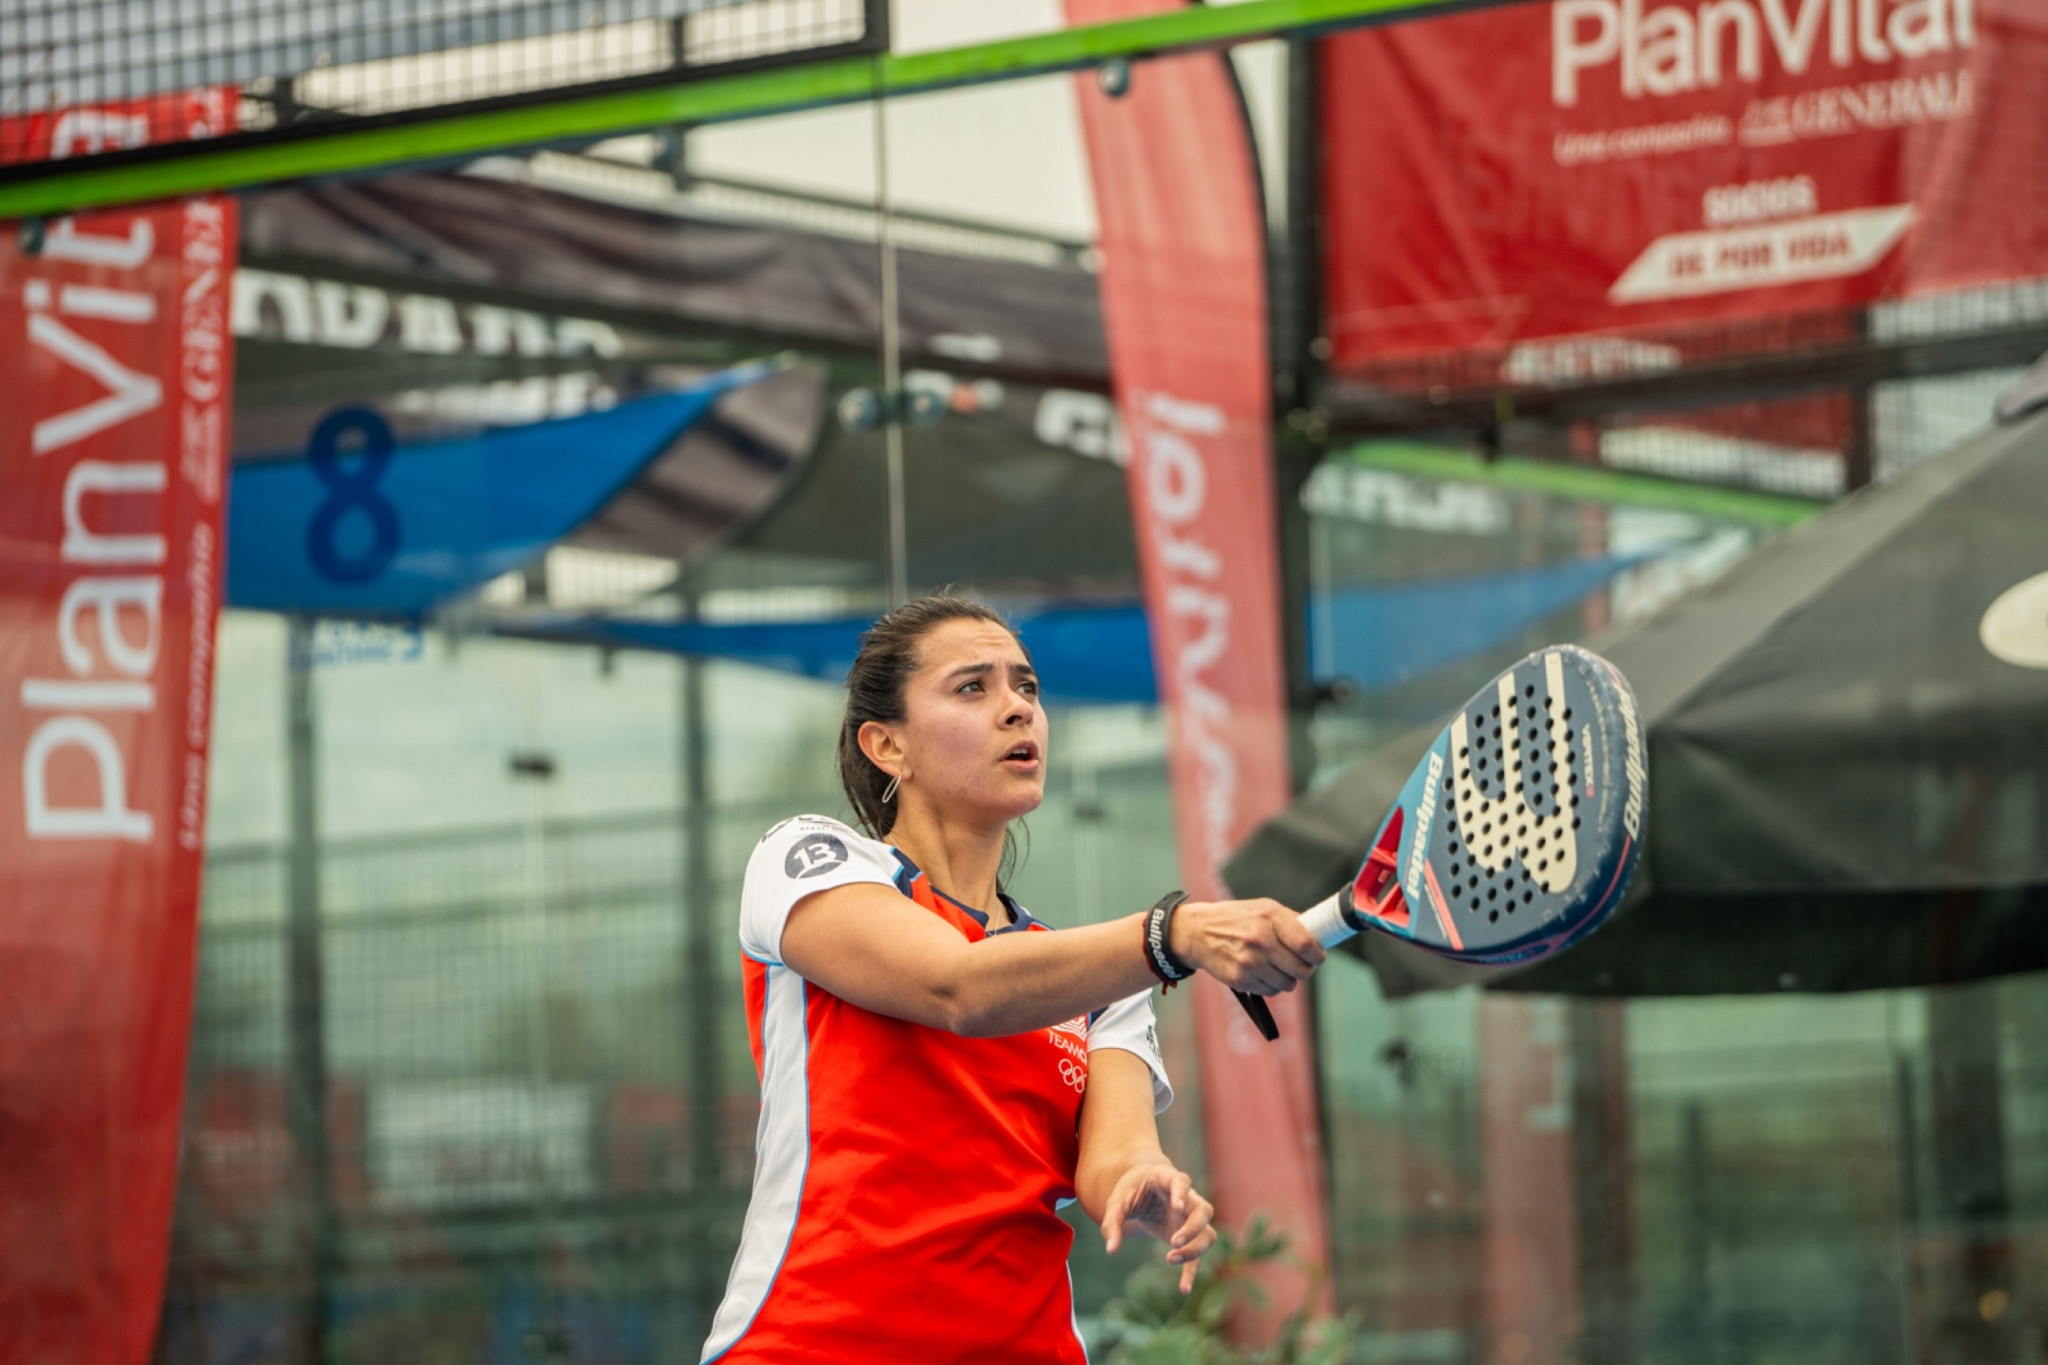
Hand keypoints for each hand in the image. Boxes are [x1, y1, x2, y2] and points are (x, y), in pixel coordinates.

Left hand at [1101, 1160, 1216, 1293]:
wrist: (1140, 1192)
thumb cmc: (1129, 1193)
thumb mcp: (1116, 1203)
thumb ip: (1112, 1223)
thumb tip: (1111, 1250)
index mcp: (1167, 1179)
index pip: (1182, 1181)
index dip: (1182, 1193)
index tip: (1177, 1207)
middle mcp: (1186, 1199)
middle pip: (1204, 1210)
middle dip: (1193, 1227)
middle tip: (1173, 1242)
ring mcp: (1190, 1219)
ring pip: (1208, 1233)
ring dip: (1195, 1248)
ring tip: (1170, 1259)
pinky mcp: (1188, 1237)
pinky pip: (1197, 1255)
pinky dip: (1192, 1271)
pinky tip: (1184, 1289)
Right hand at [1170, 898, 1325, 995]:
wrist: (1197, 933)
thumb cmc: (1235, 919)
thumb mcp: (1263, 908)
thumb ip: (1291, 920)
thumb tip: (1318, 935)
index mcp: (1270, 917)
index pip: (1306, 945)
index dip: (1318, 955)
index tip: (1318, 956)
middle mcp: (1260, 940)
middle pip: (1301, 970)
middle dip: (1305, 970)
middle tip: (1300, 964)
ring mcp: (1249, 962)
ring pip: (1287, 984)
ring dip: (1287, 979)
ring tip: (1276, 967)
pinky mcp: (1240, 979)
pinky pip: (1270, 991)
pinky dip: (1270, 985)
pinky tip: (1261, 972)